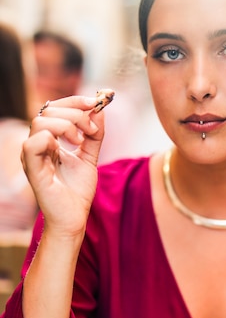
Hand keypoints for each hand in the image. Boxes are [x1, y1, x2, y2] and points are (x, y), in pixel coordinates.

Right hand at [22, 95, 105, 235]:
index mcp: (48, 139)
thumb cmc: (77, 190)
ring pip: (40, 122)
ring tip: (80, 141)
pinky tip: (68, 148)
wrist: (75, 217)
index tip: (96, 102)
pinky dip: (52, 139)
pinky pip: (32, 144)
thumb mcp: (90, 156)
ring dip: (67, 125)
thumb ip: (94, 134)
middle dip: (75, 113)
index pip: (55, 108)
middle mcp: (37, 145)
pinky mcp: (33, 170)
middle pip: (47, 110)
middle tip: (91, 129)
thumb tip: (99, 109)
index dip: (75, 101)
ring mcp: (33, 156)